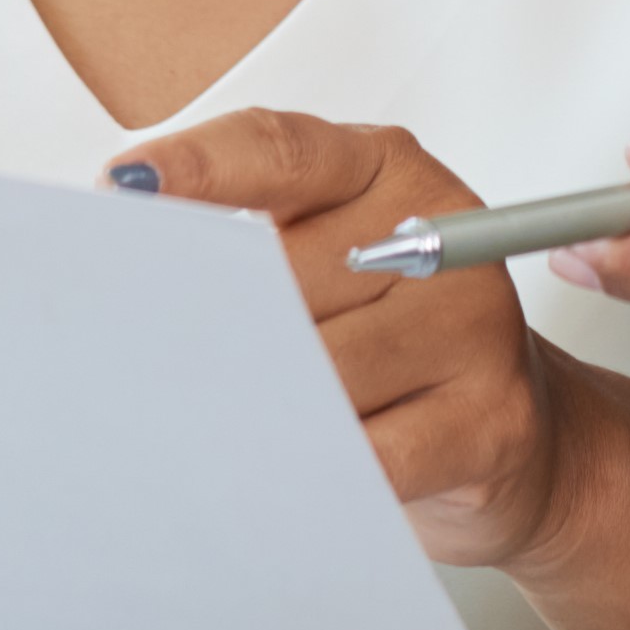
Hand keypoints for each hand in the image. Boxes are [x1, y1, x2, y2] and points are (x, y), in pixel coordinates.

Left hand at [115, 111, 574, 570]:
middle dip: (214, 335)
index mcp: (389, 174)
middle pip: (287, 280)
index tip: (123, 188)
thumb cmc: (383, 344)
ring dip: (259, 414)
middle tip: (159, 375)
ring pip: (324, 374)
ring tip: (224, 436)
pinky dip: (314, 471)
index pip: (284, 153)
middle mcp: (440, 235)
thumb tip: (138, 280)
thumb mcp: (324, 270)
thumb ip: (251, 252)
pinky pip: (373, 455)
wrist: (506, 437)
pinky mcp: (493, 418)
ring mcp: (476, 324)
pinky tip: (288, 476)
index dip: (201, 168)